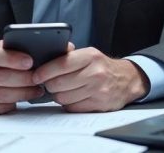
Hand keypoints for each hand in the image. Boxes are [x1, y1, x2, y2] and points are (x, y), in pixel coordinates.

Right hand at [0, 39, 40, 112]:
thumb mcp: (3, 46)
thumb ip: (14, 47)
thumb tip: (36, 51)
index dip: (12, 59)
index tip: (29, 62)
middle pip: (1, 77)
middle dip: (24, 78)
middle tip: (38, 78)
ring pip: (3, 94)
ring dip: (24, 92)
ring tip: (38, 88)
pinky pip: (2, 106)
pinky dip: (17, 102)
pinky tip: (28, 96)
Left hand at [32, 47, 149, 111]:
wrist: (127, 80)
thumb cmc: (103, 67)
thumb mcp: (90, 54)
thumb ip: (70, 55)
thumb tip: (46, 55)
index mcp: (91, 56)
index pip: (62, 64)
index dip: (45, 71)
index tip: (36, 75)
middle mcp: (96, 72)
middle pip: (59, 83)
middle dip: (50, 85)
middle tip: (49, 83)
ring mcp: (98, 90)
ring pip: (63, 97)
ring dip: (59, 95)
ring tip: (64, 90)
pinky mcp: (99, 105)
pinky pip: (72, 107)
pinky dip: (69, 104)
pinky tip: (74, 97)